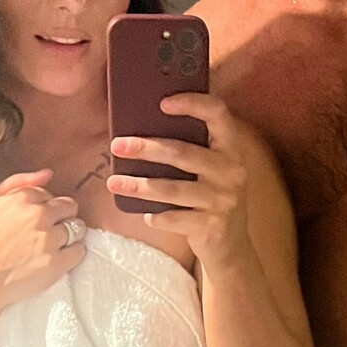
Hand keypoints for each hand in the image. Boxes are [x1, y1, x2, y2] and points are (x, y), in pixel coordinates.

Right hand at [0, 168, 85, 308]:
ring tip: (53, 244)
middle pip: (70, 208)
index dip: (44, 206)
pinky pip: (80, 250)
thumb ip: (17, 182)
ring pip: (78, 228)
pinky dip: (74, 252)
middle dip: (62, 216)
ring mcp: (49, 240)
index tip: (36, 218)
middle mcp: (39, 216)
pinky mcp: (56, 263)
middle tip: (50, 229)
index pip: (50, 194)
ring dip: (70, 234)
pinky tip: (60, 255)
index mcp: (23, 198)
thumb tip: (47, 174)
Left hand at [107, 91, 251, 270]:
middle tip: (117, 146)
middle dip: (145, 148)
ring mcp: (224, 200)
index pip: (217, 113)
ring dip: (139, 185)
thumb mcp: (210, 169)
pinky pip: (175, 218)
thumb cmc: (210, 197)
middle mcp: (232, 171)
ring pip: (173, 189)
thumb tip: (142, 131)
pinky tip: (146, 215)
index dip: (192, 103)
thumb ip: (191, 148)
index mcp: (231, 148)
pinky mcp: (213, 226)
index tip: (162, 103)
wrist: (231, 244)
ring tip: (114, 182)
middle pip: (182, 152)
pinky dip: (157, 217)